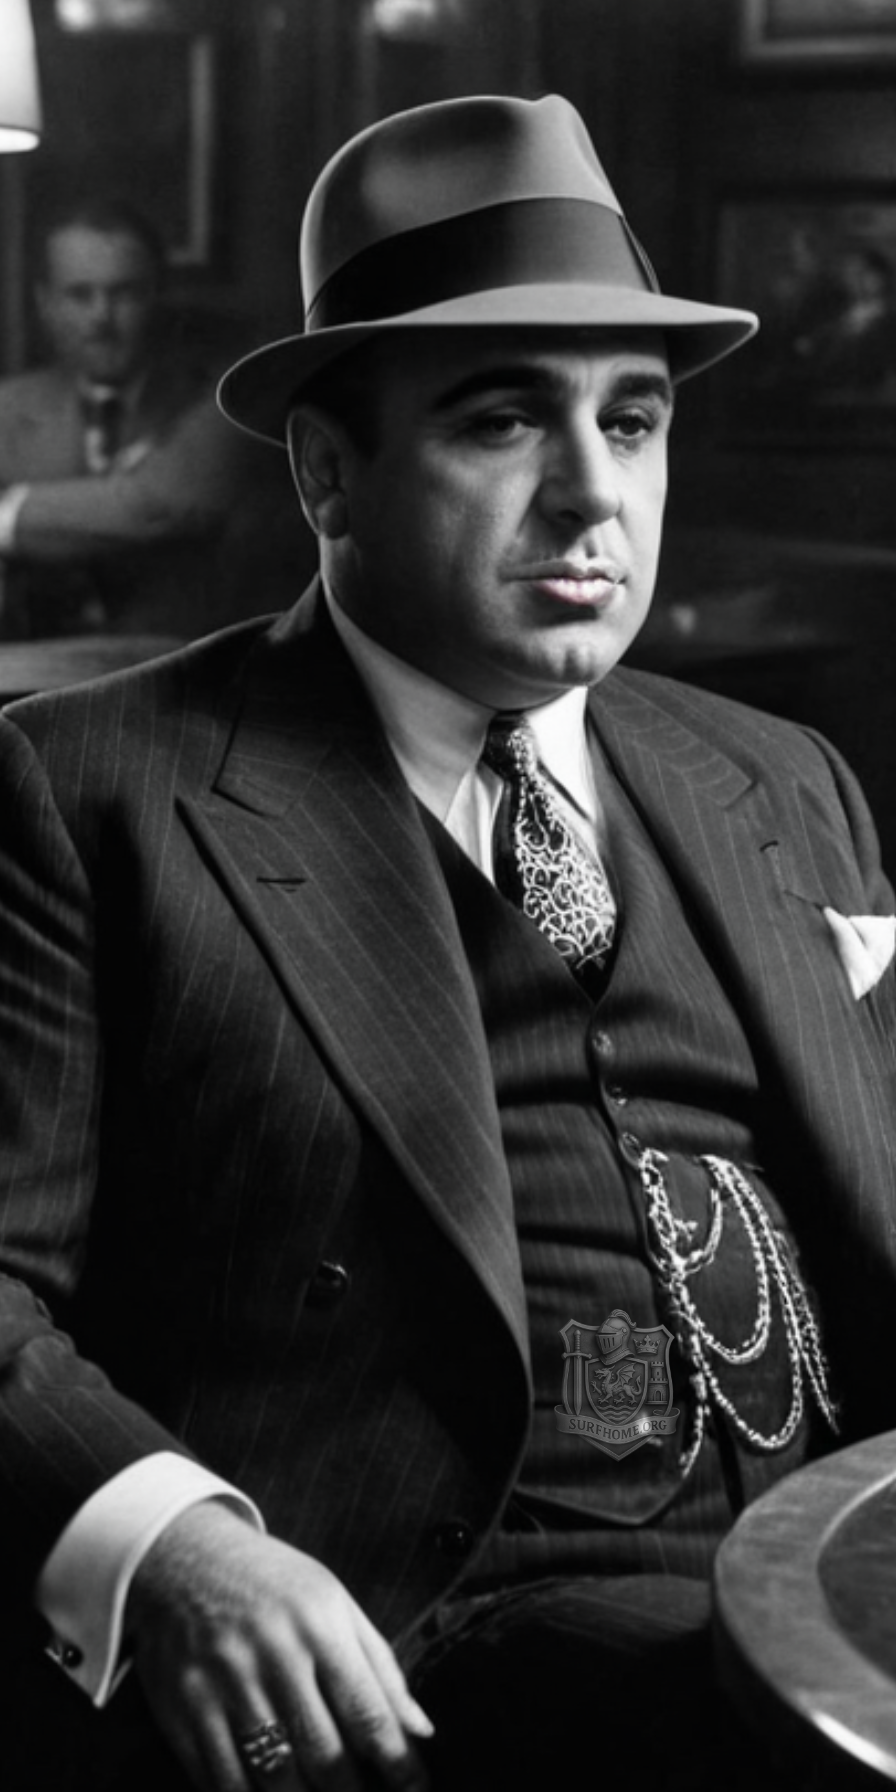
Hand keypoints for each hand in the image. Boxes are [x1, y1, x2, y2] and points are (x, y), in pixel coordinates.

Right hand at [126, 1501, 432, 1791]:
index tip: (415, 1790)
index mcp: (319, 1624)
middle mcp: (273, 1653)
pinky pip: (222, 1781)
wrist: (182, 1557)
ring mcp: (223, 1683)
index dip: (399, 1766)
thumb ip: (379, 1667)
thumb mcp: (334, 1603)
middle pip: (325, 1756)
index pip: (369, 1713)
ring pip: (275, 1778)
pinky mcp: (183, 1708)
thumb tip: (420, 1731)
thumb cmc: (273, 1586)